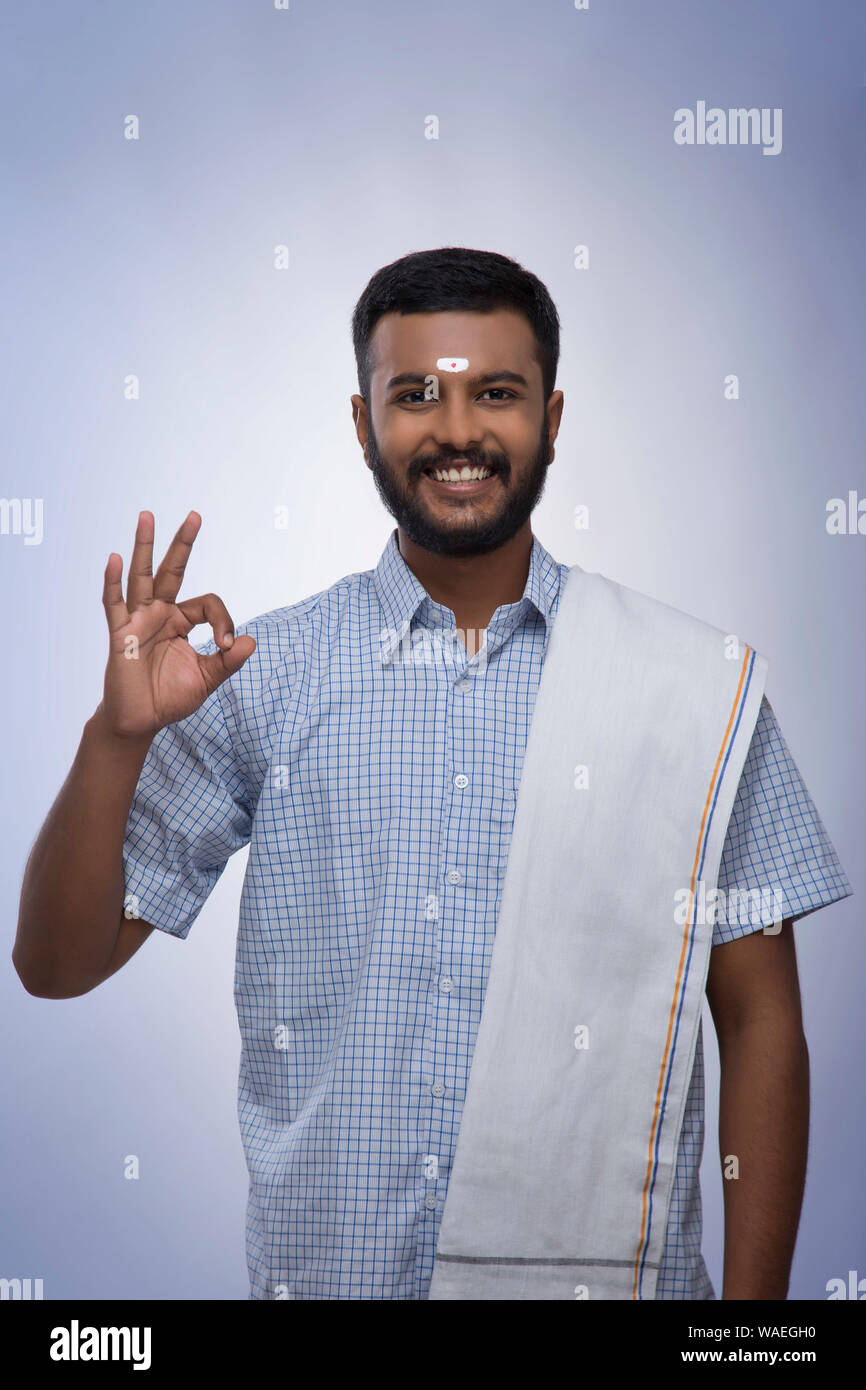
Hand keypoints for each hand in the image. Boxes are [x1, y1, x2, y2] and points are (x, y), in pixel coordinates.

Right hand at [99, 510, 255, 737]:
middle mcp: (160, 614)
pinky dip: (112, 581)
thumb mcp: (207, 678)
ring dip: (144, 546)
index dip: (223, 620)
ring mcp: (138, 621)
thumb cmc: (170, 697)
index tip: (227, 645)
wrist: (141, 720)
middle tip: (195, 516)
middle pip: (172, 571)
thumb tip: (251, 640)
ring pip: (141, 577)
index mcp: (182, 621)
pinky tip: (114, 559)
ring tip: (147, 516)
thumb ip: (228, 661)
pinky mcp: (120, 634)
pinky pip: (114, 604)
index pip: (208, 603)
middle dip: (183, 544)